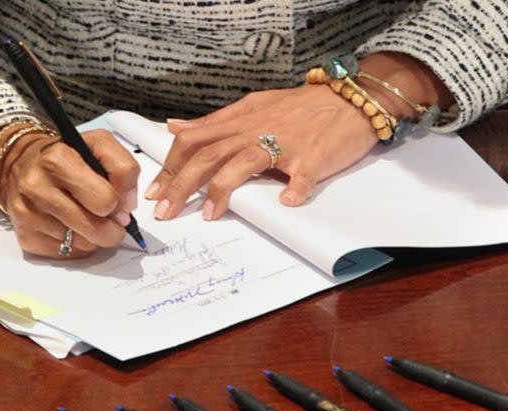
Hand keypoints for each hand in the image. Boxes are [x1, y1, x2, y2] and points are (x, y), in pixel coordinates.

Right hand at [0, 128, 139, 257]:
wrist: (21, 163)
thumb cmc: (64, 155)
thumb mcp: (97, 144)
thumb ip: (124, 169)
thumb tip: (127, 208)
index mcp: (57, 159)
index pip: (105, 199)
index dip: (117, 203)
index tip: (113, 200)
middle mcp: (37, 187)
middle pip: (96, 229)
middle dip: (110, 226)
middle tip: (109, 218)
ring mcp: (28, 214)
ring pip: (83, 244)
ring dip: (92, 236)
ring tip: (85, 217)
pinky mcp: (25, 236)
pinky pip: (67, 254)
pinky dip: (75, 245)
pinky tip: (69, 226)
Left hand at [145, 84, 377, 220]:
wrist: (351, 99)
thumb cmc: (301, 108)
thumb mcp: (252, 107)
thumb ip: (214, 122)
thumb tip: (175, 127)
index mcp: (240, 120)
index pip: (194, 140)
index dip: (171, 165)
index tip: (156, 190)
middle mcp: (257, 129)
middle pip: (209, 154)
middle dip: (182, 183)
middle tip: (165, 211)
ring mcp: (286, 143)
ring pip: (244, 162)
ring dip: (223, 188)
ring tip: (208, 213)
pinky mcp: (315, 157)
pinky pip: (303, 175)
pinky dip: (295, 190)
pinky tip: (285, 203)